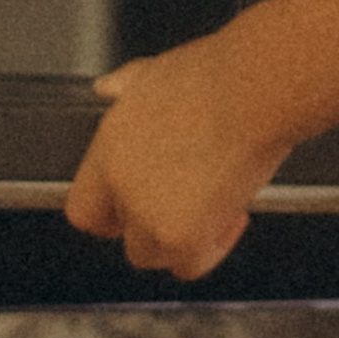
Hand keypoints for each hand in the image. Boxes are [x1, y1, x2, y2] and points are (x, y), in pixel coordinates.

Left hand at [63, 25, 290, 278]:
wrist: (253, 90)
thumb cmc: (218, 75)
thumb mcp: (156, 71)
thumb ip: (126, 86)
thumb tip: (108, 87)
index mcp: (109, 150)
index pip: (85, 207)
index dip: (111, 214)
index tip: (132, 211)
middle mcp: (122, 188)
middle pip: (122, 235)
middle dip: (152, 226)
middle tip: (184, 206)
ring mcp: (149, 216)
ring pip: (152, 255)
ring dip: (180, 240)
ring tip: (212, 210)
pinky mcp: (183, 237)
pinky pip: (190, 265)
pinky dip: (212, 249)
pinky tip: (232, 218)